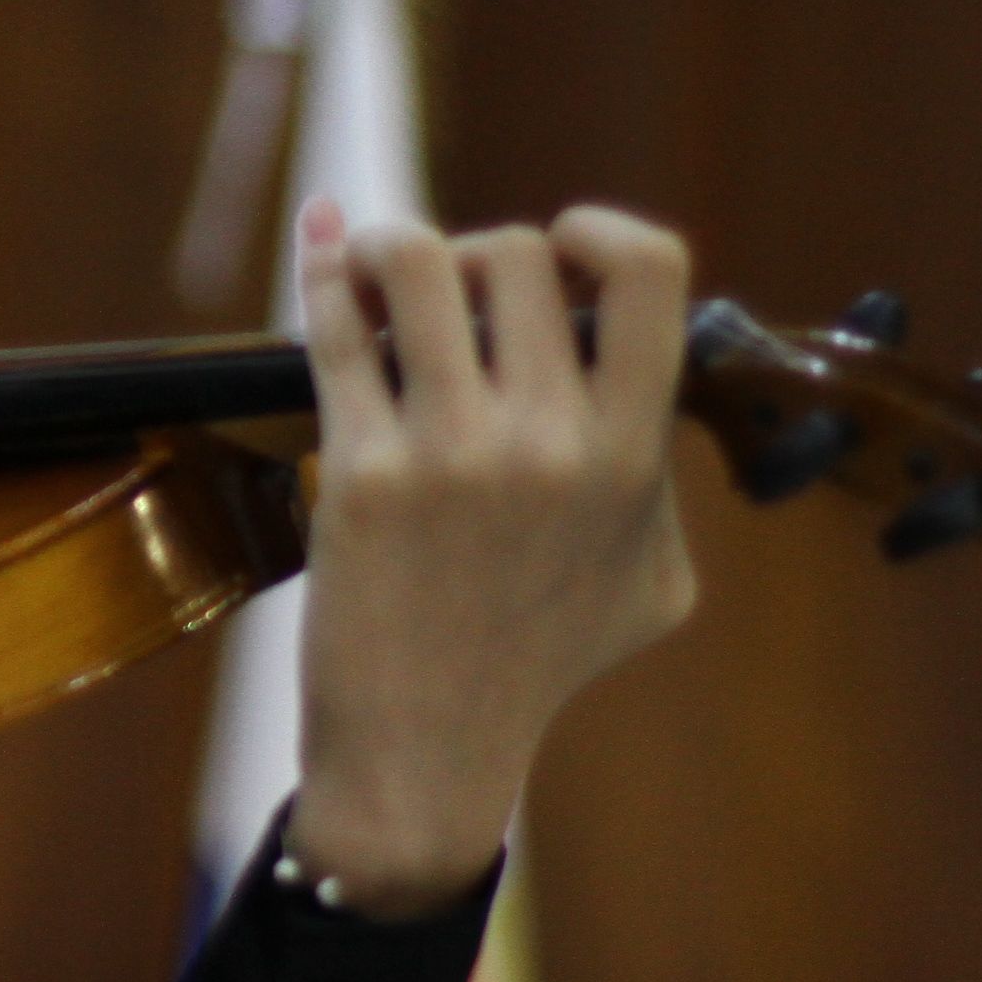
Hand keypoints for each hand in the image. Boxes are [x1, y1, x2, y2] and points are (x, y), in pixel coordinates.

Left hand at [289, 197, 696, 916]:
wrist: (428, 751)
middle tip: (448, 300)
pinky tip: (327, 270)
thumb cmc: (539, 662)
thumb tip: (625, 377)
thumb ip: (657, 476)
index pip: (650, 274)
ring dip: (387, 247)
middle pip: (514, 254)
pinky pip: (333, 333)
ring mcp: (451, 455)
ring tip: (377, 271)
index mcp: (632, 455)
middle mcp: (549, 443)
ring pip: (414, 264)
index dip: (600, 229)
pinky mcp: (361, 473)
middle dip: (476, 254)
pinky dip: (323, 278)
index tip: (561, 247)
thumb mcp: (651, 581)